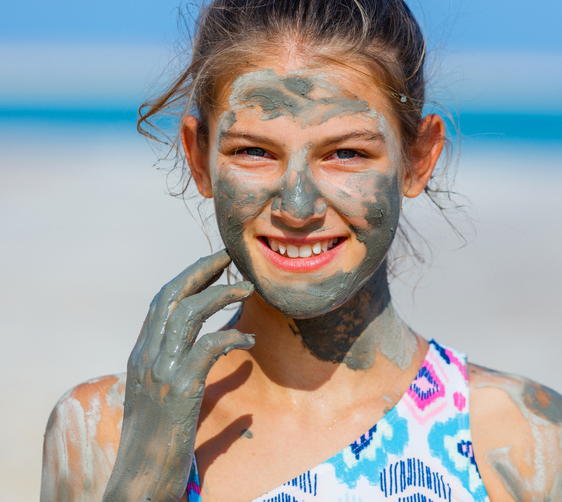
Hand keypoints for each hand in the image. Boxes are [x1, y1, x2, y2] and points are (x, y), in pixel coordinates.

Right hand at [103, 250, 254, 501]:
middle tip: (230, 256)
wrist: (139, 481)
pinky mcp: (178, 389)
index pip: (161, 303)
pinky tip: (248, 338)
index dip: (187, 277)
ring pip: (186, 314)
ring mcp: (159, 371)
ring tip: (248, 289)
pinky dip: (230, 336)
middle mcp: (145, 357)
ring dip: (220, 295)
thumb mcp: (170, 401)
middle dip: (201, 269)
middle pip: (170, 296)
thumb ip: (194, 372)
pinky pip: (206, 347)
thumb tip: (237, 354)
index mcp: (141, 356)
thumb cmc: (158, 445)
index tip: (213, 264)